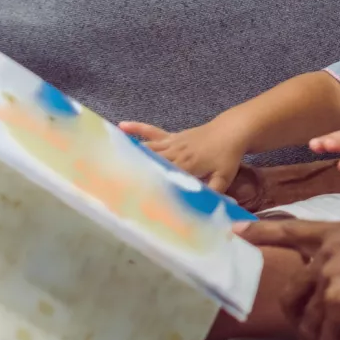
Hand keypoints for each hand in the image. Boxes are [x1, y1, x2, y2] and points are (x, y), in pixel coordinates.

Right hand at [118, 119, 245, 192]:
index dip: (148, 185)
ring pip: (148, 148)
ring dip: (129, 153)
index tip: (130, 195)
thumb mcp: (224, 177)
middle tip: (109, 180)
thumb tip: (212, 212)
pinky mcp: (173, 136)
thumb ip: (216, 193)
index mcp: (185, 165)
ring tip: (107, 159)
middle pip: (150, 162)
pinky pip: (153, 132)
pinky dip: (138, 129)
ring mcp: (172, 142)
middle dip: (131, 171)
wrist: (232, 131)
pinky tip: (122, 127)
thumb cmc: (229, 155)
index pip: (163, 177)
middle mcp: (175, 153)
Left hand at [236, 219, 339, 339]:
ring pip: (307, 318)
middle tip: (309, 328)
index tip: (233, 231)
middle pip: (292, 290)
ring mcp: (330, 277)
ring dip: (318, 334)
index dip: (260, 232)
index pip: (290, 230)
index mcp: (337, 233)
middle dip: (297, 315)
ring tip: (332, 338)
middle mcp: (328, 252)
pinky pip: (324, 336)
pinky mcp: (338, 302)